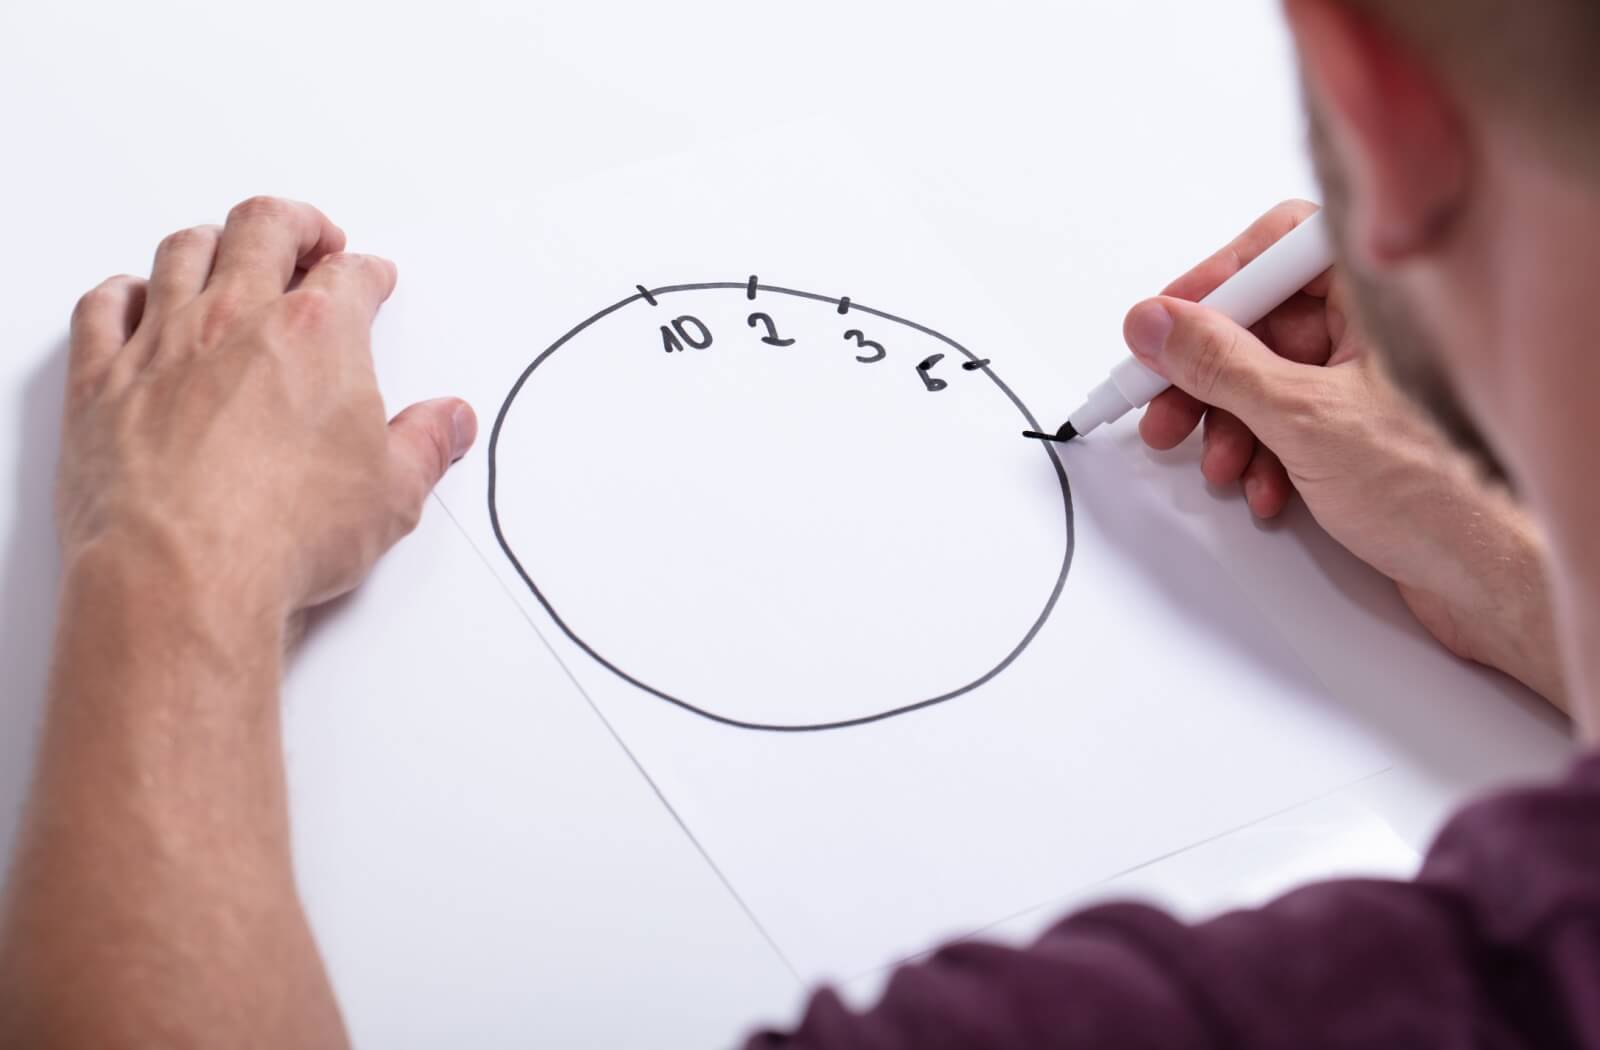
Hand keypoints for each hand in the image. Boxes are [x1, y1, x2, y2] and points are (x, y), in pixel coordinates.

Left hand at [59, 196, 474, 623]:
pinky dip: (122, 292)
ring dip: (212, 242)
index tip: (372, 279)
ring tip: (227, 250)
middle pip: (262, 230)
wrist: (183, 572)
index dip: (368, 273)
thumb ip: (426, 446)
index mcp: (318, 335)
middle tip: (311, 236)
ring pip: (182, 253)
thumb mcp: (391, 495)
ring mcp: (162, 343)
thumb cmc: (282, 531)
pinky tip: (134, 297)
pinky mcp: (102, 381)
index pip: (350, 276)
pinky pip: (103, 308)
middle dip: (295, 225)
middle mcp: (237, 319)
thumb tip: (450, 421)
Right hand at [1123, 201, 1564, 708]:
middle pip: (1262, 324)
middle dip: (1206, 375)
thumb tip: (1158, 326)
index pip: (1277, 251)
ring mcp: (1371, 384)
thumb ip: (1220, 365)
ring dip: (1230, 426)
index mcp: (1382, 298)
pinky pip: (1288, 426)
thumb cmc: (1448, 495)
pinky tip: (1266, 489)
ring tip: (1218, 464)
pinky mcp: (1362, 435)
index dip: (1211, 287)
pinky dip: (1264, 456)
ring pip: (1267, 383)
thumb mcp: (1305, 420)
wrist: (1497, 580)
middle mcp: (1379, 332)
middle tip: (1164, 406)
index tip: (1161, 328)